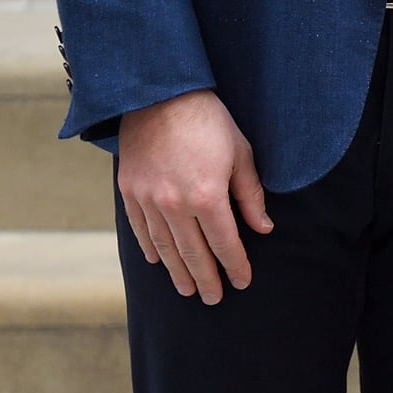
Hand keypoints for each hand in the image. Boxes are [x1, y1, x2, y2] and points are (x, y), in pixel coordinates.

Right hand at [117, 89, 273, 304]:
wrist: (160, 93)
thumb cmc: (208, 120)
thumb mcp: (240, 152)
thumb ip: (250, 195)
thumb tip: (262, 228)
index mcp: (207, 196)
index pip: (225, 243)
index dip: (235, 265)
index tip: (242, 281)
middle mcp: (175, 205)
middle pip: (193, 254)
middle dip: (206, 279)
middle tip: (213, 298)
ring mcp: (148, 200)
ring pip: (165, 248)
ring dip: (178, 272)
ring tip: (187, 289)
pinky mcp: (130, 191)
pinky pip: (140, 230)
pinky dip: (150, 249)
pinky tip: (158, 261)